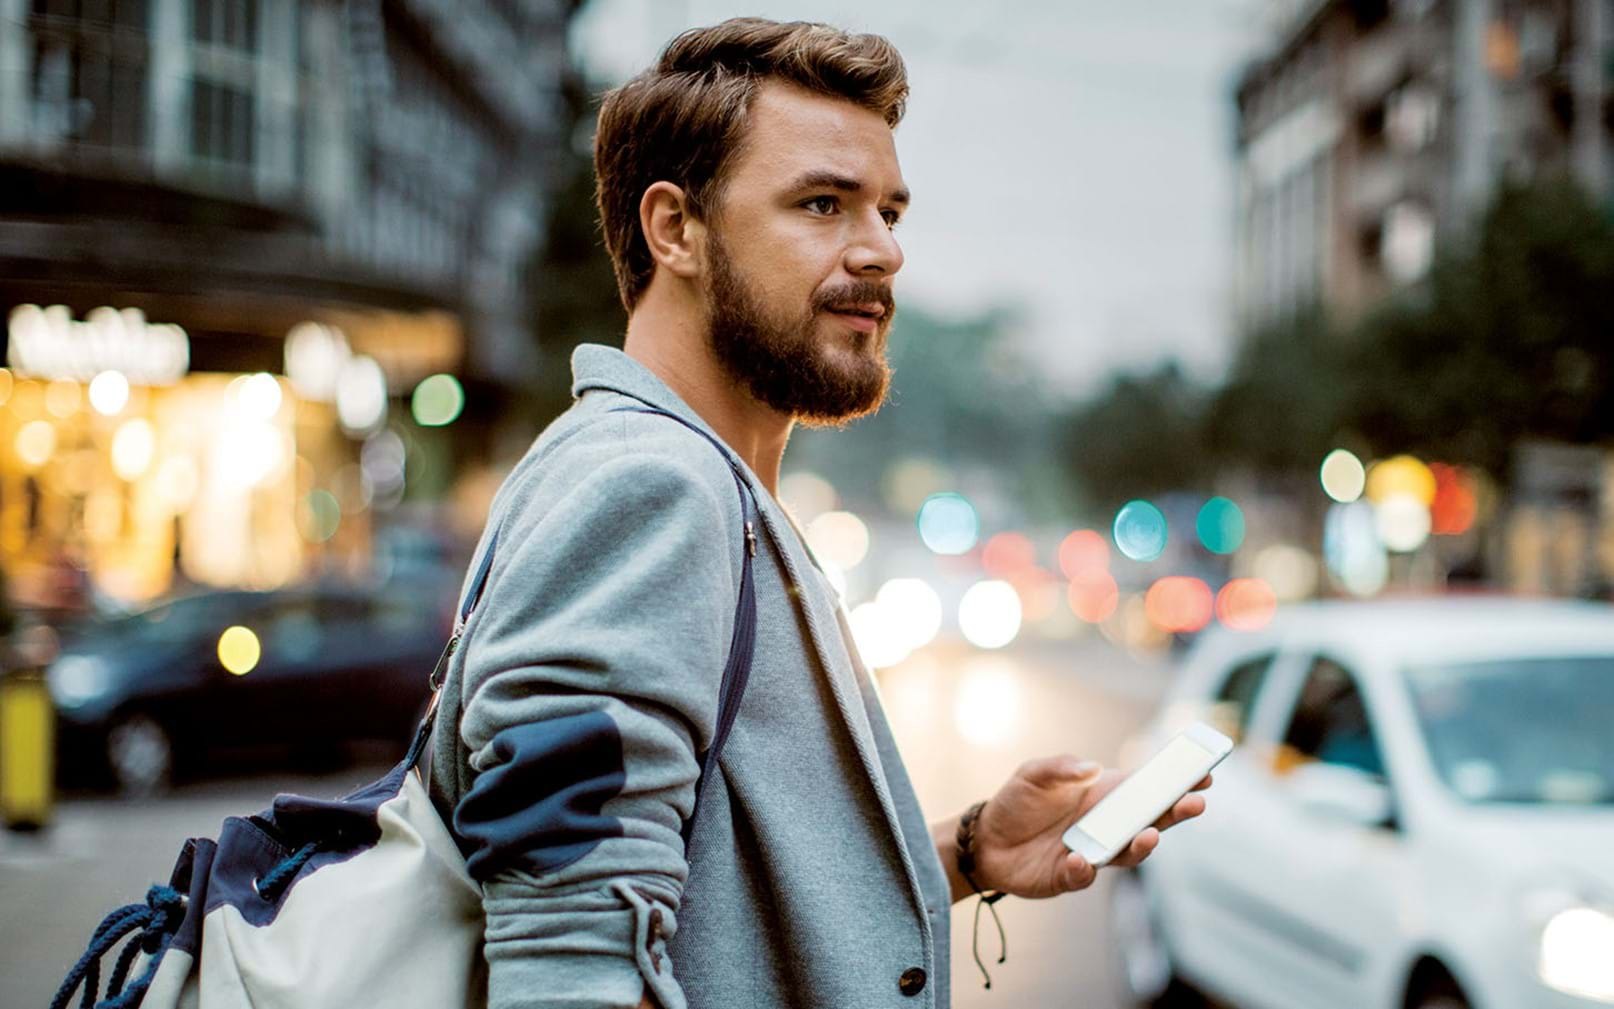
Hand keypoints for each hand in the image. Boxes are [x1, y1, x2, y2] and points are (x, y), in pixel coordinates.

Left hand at [966, 755, 1210, 899]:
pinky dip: (1084, 870)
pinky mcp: (1070, 877)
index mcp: (1104, 796)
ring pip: (1127, 854)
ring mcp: (1092, 853)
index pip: (1147, 789)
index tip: (1204, 772)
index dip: (1176, 782)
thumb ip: (1062, 767)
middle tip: (1195, 803)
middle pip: (1151, 821)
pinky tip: (1078, 860)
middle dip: (1175, 813)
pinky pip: (1084, 877)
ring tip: (1149, 835)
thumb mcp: (1034, 773)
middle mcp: (1106, 825)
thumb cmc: (1016, 802)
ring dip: (1142, 846)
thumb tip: (1091, 768)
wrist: (984, 840)